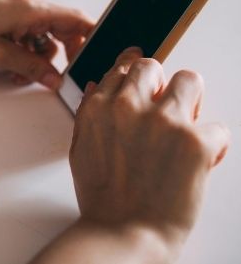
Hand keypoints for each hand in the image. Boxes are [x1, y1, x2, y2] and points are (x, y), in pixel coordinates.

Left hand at [0, 0, 93, 88]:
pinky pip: (28, 35)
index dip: (92, 39)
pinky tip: (13, 68)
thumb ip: (30, 67)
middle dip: (64, 56)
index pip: (78, 19)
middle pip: (64, 29)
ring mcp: (17, 9)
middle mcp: (28, 5)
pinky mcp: (7, 16)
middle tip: (58, 77)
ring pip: (45, 36)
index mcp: (32, 8)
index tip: (97, 58)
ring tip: (23, 76)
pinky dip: (26, 51)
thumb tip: (55, 78)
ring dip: (40, 58)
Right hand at [70, 49, 229, 259]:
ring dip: (191, 103)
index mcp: (99, 108)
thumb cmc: (104, 200)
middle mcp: (128, 106)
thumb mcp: (82, 149)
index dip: (136, 69)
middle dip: (161, 84)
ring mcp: (164, 121)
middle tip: (168, 108)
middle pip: (153, 66)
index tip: (143, 67)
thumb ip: (91, 114)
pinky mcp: (195, 142)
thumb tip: (100, 87)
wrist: (125, 234)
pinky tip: (200, 163)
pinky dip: (213, 146)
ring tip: (187, 129)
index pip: (122, 68)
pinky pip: (218, 128)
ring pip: (190, 80)